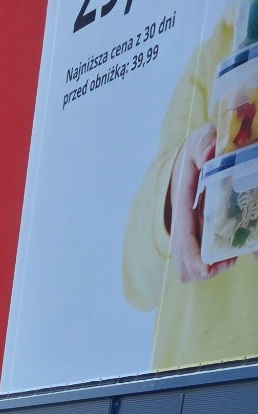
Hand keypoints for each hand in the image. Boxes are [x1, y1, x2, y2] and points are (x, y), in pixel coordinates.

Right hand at [168, 122, 235, 280]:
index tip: (209, 267)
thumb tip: (208, 156)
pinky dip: (215, 264)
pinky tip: (231, 251)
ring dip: (211, 270)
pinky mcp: (198, 237)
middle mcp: (183, 228)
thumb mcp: (200, 142)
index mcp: (182, 209)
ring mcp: (189, 235)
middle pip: (185, 267)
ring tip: (231, 257)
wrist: (192, 156)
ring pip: (191, 269)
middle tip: (230, 258)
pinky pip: (201, 262)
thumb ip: (203, 146)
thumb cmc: (198, 150)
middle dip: (206, 271)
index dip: (194, 261)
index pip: (183, 243)